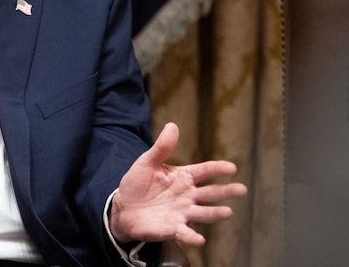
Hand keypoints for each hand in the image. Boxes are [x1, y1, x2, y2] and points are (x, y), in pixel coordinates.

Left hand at [109, 122, 246, 246]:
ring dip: (215, 213)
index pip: (204, 171)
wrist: (123, 208)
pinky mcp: (173, 228)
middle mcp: (187, 195)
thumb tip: (172, 125)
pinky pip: (185, 233)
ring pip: (203, 213)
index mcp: (183, 177)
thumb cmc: (137, 184)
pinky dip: (192, 236)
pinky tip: (199, 239)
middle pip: (210, 193)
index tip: (232, 167)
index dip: (217, 169)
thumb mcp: (147, 162)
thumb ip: (162, 148)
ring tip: (227, 212)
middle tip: (241, 189)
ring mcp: (182, 212)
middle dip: (226, 191)